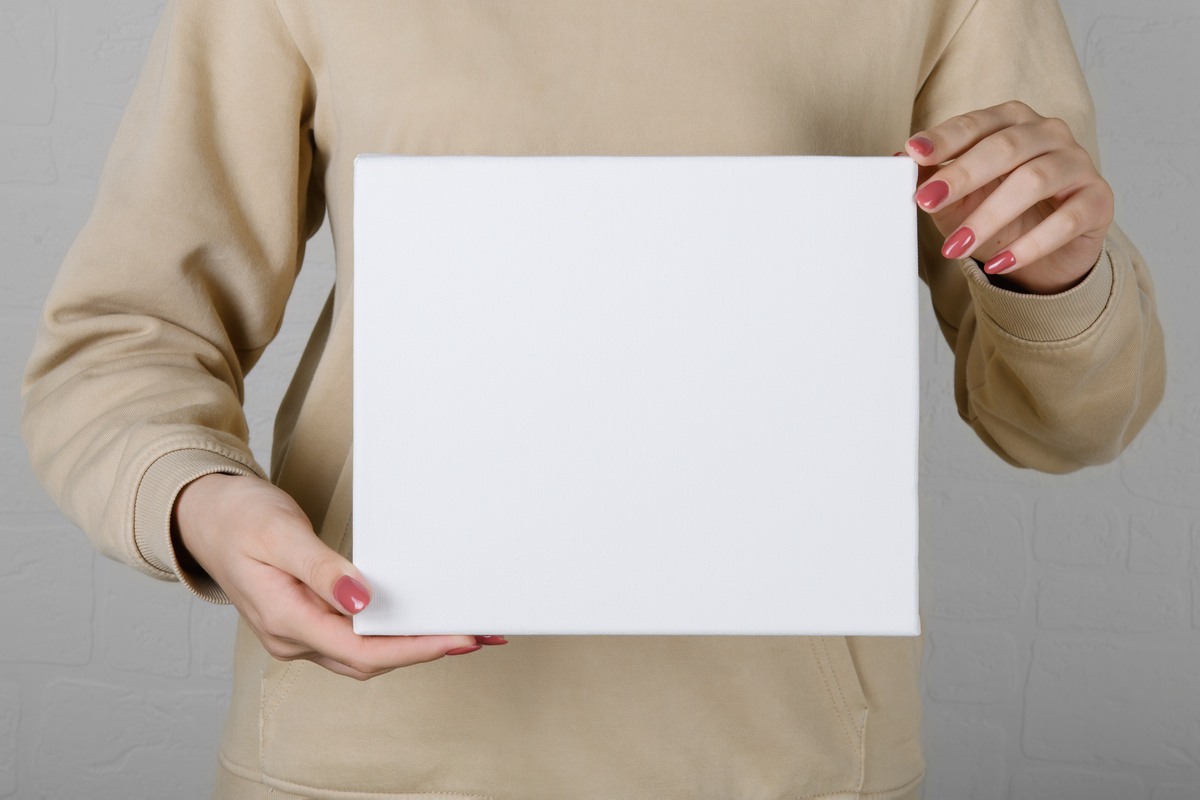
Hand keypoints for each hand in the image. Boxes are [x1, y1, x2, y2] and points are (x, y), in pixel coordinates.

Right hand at [173, 473, 506, 679]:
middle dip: (426, 651)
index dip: (415, 648)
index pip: (362, 651)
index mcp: (285, 619)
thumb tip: (362, 601)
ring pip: (365, 656)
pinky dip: (392, 635)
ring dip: (414, 646)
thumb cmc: (238, 517)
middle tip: (478, 634)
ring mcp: (298, 633)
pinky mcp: (307, 621)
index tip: (458, 637)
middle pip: (370, 662)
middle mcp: (292, 637)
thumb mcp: (280, 534)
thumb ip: (322, 569)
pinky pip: (356, 640)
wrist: (203, 515)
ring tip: (461, 630)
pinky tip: (419, 623)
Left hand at [904, 100, 1113, 294]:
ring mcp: (1078, 164)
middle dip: (962, 176)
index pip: (975, 124)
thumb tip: (898, 164)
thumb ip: (933, 179)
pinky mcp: (1098, 200)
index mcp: (1012, 121)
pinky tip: (1000, 263)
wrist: (1046, 255)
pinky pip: (1067, 220)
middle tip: (926, 201)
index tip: (913, 153)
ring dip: (990, 216)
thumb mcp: (958, 200)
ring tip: (957, 246)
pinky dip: (1030, 245)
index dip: (944, 139)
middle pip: (1005, 147)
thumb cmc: (1000, 216)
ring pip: (1035, 180)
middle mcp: (1049, 134)